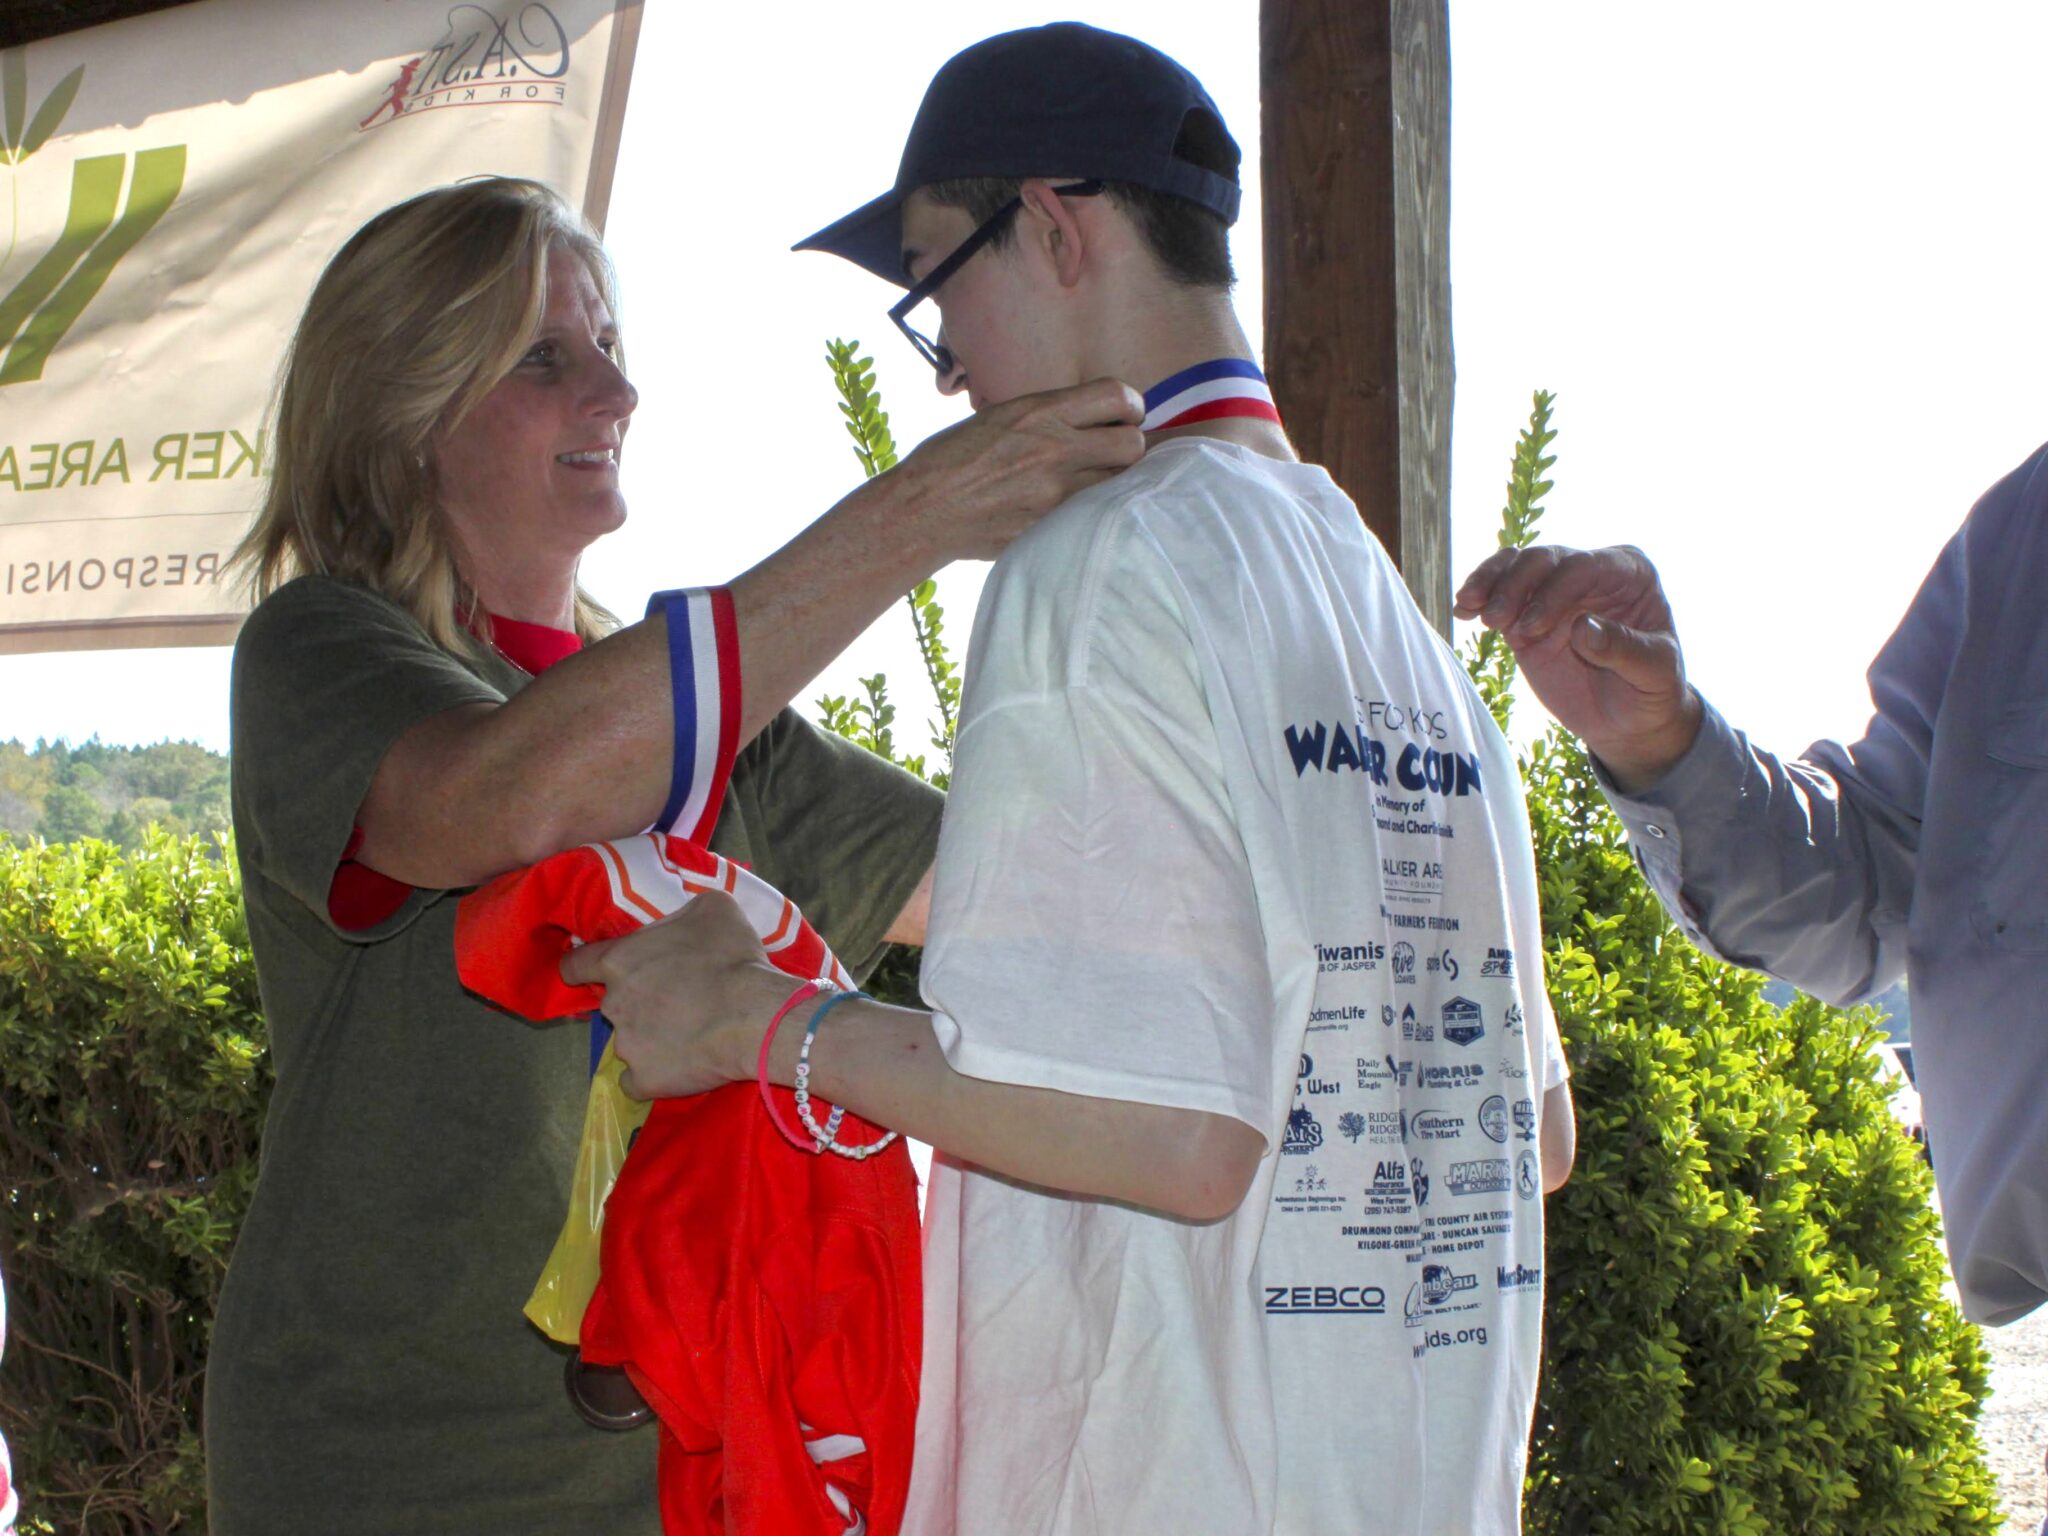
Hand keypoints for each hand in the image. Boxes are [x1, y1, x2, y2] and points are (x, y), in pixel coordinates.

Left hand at [559, 891, 789, 1100]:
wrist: (755, 1016)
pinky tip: (679, 1066)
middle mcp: (613, 1003)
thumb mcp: (713, 908)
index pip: (575, 965)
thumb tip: (681, 923)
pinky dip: (653, 1075)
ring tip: (689, 1035)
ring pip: (629, 1042)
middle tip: (675, 1001)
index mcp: (620, 960)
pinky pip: (638, 1081)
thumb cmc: (733, 958)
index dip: (583, 968)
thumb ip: (682, 913)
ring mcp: (626, 1046)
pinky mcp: (644, 1080)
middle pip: (613, 1003)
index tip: (594, 974)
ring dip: (650, 1038)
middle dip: (637, 1002)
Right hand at [887, 378, 1145, 560]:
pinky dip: (1092, 514)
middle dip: (1131, 446)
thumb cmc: (952, 459)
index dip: (1130, 406)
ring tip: (1099, 484)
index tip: (1125, 415)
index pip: (1117, 397)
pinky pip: (1091, 517)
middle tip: (1117, 454)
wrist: (922, 510)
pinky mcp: (1050, 529)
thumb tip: (1088, 421)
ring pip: (1120, 485)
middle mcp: (1053, 450)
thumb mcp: (999, 417)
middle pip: (1133, 444)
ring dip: (1116, 483)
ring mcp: (1054, 495)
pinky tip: (1078, 513)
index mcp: (1039, 413)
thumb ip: (1046, 417)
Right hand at [1453, 544, 1702, 791]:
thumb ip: (1624, 649)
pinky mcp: (1526, 614)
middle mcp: (1591, 572)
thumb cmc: (1653, 691)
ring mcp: (1555, 592)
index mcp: (1628, 573)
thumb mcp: (1655, 673)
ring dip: (1490, 583)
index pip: (1584, 566)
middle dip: (1515, 585)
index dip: (1554, 591)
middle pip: (1544, 559)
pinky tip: (1463, 611)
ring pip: (1516, 567)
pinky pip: (1499, 594)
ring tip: (1469, 607)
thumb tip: (1583, 628)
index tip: (1532, 627)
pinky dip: (1479, 598)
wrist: (1628, 719)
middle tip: (1495, 621)